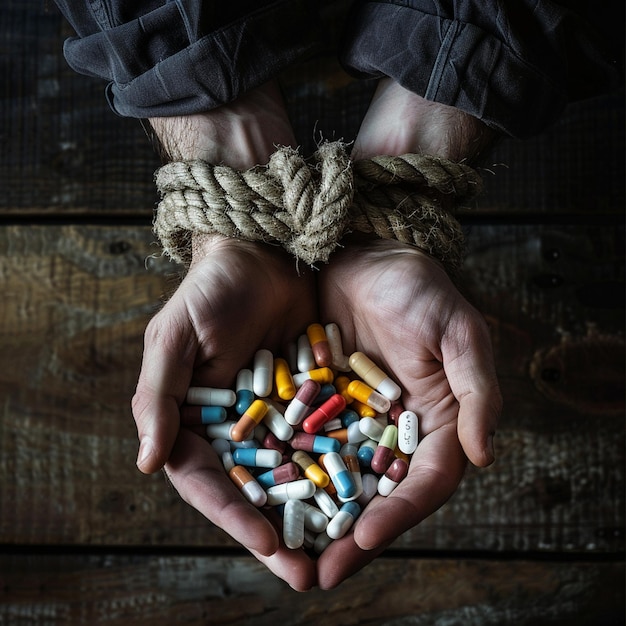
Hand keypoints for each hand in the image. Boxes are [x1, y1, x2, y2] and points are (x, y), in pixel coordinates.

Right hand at [131, 235, 317, 589]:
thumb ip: (158, 398)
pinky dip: (339, 469)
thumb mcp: (174, 338)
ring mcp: (276, 418)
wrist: (263, 253)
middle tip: (307, 575)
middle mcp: (235, 429)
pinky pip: (325, 440)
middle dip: (277, 533)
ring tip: (339, 552)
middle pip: (254, 491)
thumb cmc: (210, 292)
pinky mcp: (311, 400)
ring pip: (293, 475)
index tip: (264, 543)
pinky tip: (363, 497)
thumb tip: (147, 465)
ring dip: (313, 514)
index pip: (209, 481)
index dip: (232, 515)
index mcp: (194, 422)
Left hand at [316, 238, 501, 587]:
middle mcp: (394, 431)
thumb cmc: (417, 288)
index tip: (366, 539)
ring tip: (285, 552)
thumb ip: (477, 391)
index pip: (425, 483)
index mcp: (438, 422)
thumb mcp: (458, 332)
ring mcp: (353, 422)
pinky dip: (287, 473)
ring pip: (336, 479)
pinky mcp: (317, 405)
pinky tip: (261, 496)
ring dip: (313, 518)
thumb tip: (484, 456)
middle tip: (317, 573)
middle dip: (350, 535)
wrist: (361, 254)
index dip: (400, 515)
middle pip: (377, 495)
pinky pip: (301, 445)